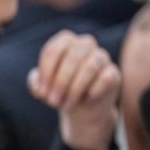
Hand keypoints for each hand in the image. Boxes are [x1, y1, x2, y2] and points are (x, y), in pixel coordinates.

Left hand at [27, 30, 118, 149]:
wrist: (83, 107)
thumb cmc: (59, 91)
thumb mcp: (44, 89)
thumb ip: (36, 84)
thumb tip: (38, 86)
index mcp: (65, 42)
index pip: (53, 50)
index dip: (46, 72)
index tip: (42, 92)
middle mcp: (85, 44)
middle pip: (72, 57)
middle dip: (60, 82)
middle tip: (53, 101)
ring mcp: (102, 57)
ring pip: (90, 67)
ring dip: (75, 89)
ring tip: (66, 105)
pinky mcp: (113, 73)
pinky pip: (105, 79)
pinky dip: (93, 92)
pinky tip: (86, 100)